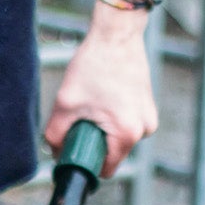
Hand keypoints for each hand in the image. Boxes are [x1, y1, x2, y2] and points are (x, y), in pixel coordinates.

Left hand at [44, 8, 156, 174]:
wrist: (116, 35)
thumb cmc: (93, 66)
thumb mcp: (66, 103)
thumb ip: (56, 135)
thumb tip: (55, 153)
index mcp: (127, 133)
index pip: (105, 169)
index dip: (85, 165)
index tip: (72, 151)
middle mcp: (145, 130)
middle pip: (111, 152)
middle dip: (92, 142)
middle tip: (78, 118)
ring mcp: (149, 118)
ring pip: (117, 137)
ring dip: (101, 128)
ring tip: (91, 103)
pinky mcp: (147, 106)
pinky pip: (124, 123)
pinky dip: (110, 117)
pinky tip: (102, 97)